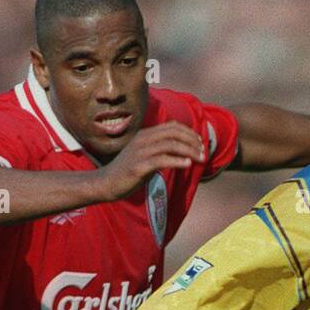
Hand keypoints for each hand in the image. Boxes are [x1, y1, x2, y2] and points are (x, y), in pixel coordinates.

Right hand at [89, 122, 204, 201]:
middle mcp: (143, 140)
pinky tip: (187, 164)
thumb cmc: (126, 172)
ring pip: (170, 145)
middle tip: (203, 152)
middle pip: (174, 133)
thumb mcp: (144, 156)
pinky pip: (162, 160)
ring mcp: (140, 152)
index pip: (171, 127)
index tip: (200, 143)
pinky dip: (177, 161)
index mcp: (144, 135)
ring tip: (200, 159)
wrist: (106, 183)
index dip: (189, 132)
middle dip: (192, 141)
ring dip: (189, 151)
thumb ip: (159, 152)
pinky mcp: (139, 166)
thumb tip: (180, 154)